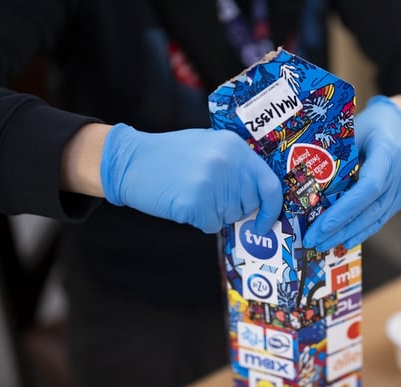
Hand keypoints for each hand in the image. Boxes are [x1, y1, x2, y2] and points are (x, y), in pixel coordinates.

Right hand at [100, 124, 282, 233]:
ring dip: (214, 214)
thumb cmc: (169, 157)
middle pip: (249, 205)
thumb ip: (235, 166)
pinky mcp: (196, 202)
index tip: (264, 222)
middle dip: (235, 209)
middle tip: (210, 196)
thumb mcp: (209, 147)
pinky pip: (211, 225)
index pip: (269, 184)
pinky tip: (183, 203)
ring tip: (192, 193)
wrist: (130, 161)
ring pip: (230, 217)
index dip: (271, 208)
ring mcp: (212, 183)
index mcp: (234, 147)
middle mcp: (228, 163)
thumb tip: (258, 198)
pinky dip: (199, 221)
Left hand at [303, 95, 400, 250]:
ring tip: (324, 245)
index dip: (345, 209)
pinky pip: (381, 218)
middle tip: (314, 241)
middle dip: (341, 228)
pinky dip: (362, 231)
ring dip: (349, 234)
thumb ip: (336, 156)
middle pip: (370, 208)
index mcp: (387, 152)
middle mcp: (399, 173)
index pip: (368, 187)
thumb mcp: (352, 131)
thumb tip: (307, 184)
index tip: (322, 225)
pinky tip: (345, 241)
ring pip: (376, 218)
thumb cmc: (370, 125)